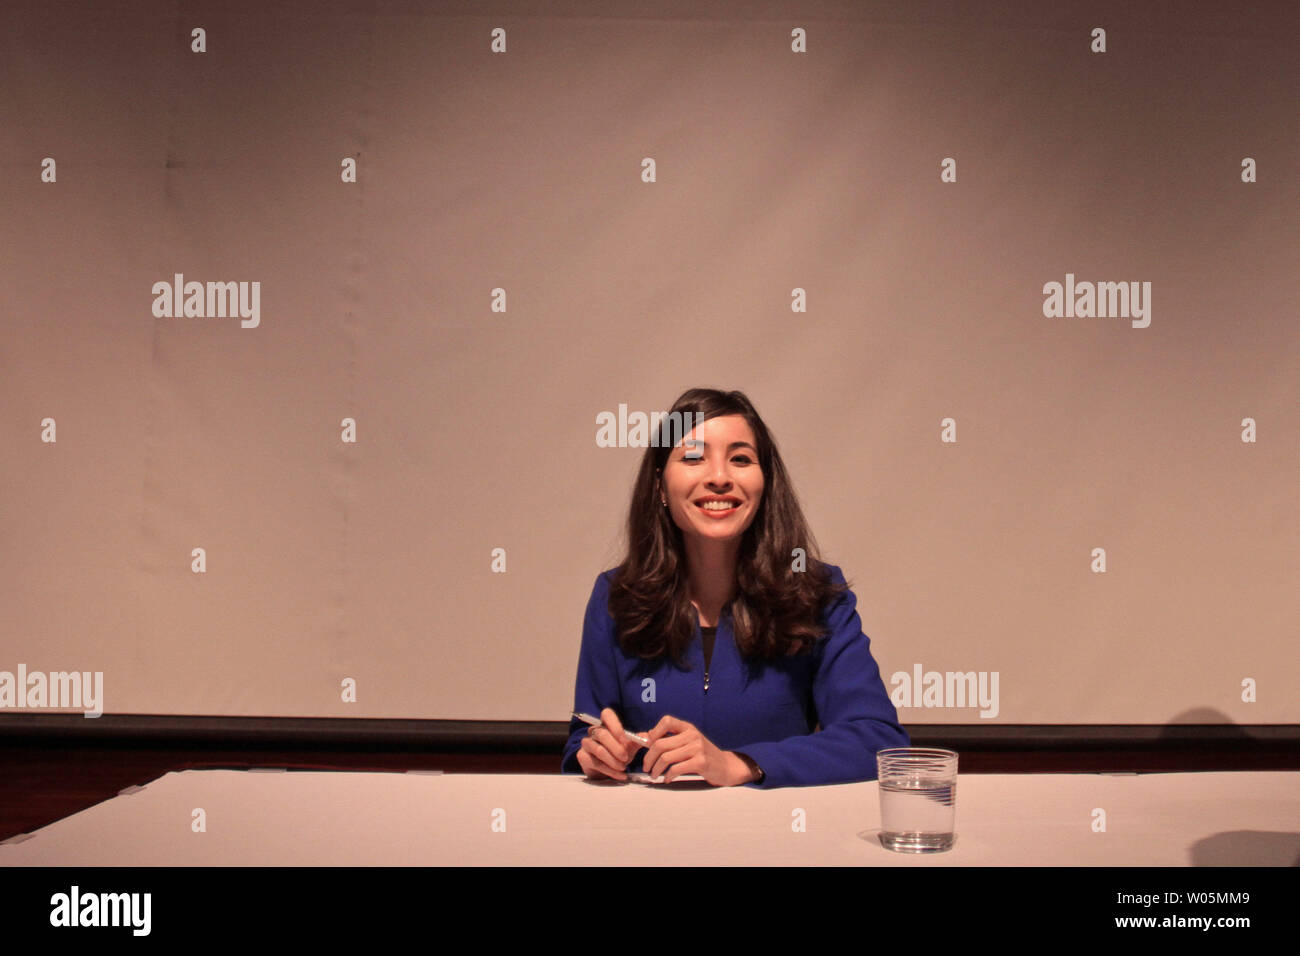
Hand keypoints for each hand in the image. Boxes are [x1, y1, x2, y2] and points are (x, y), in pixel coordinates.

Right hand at [576, 707, 643, 781]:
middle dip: (616, 747)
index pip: (607, 714)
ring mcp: (586, 743)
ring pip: (599, 750)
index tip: (625, 739)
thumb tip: (648, 737)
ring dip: (613, 760)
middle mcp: (594, 731)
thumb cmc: (618, 754)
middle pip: (602, 734)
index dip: (616, 726)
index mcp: (606, 724)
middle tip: (626, 757)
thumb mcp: (629, 747)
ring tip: (623, 767)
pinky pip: (596, 763)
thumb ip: (637, 741)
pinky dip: (610, 771)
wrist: (607, 770)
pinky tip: (620, 775)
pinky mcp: (582, 757)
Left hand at [641, 715, 757, 785]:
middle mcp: (692, 735)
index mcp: (687, 728)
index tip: (647, 745)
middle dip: (648, 758)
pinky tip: (667, 779)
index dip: (653, 732)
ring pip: (666, 758)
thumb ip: (667, 739)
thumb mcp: (686, 743)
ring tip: (654, 775)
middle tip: (646, 767)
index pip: (666, 721)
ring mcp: (697, 748)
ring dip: (656, 769)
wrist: (726, 766)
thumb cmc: (703, 755)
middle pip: (660, 744)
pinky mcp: (700, 762)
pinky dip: (667, 776)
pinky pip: (675, 769)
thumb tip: (642, 737)